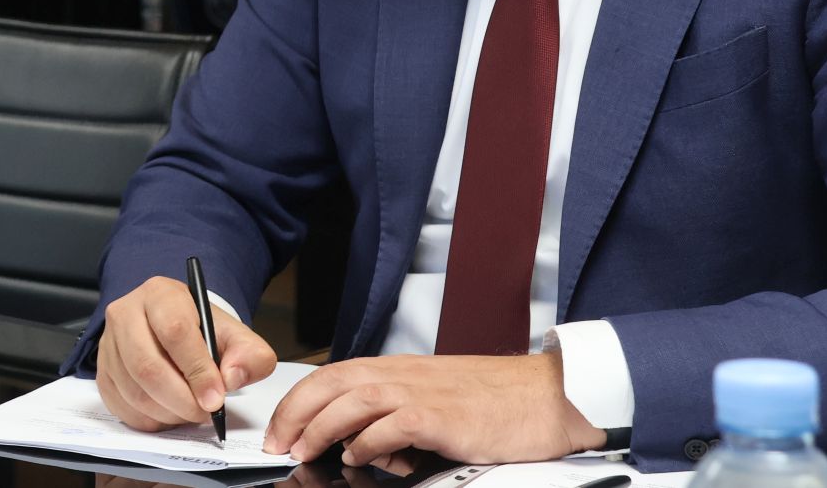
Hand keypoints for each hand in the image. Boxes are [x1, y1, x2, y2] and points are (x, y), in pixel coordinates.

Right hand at [96, 275, 278, 432]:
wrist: (173, 328)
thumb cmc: (200, 331)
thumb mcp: (234, 334)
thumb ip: (249, 354)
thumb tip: (232, 377)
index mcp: (160, 294)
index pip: (175, 332)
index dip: (197, 370)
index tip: (215, 398)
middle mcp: (126, 313)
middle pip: (147, 366)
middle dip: (182, 400)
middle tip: (204, 412)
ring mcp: (109, 343)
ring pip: (134, 391)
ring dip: (167, 413)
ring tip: (190, 411)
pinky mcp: (102, 370)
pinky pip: (121, 406)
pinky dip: (149, 419)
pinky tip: (169, 412)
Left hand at [263, 352, 605, 472]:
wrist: (548, 396)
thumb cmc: (496, 403)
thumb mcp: (434, 403)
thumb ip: (395, 421)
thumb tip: (360, 449)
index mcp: (398, 370)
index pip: (333, 375)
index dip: (298, 401)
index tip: (278, 430)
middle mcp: (405, 375)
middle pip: (333, 382)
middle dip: (295, 413)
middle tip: (278, 444)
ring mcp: (424, 393)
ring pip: (354, 400)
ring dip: (322, 427)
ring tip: (305, 452)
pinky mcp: (444, 417)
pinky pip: (394, 423)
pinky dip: (369, 441)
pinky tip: (357, 457)